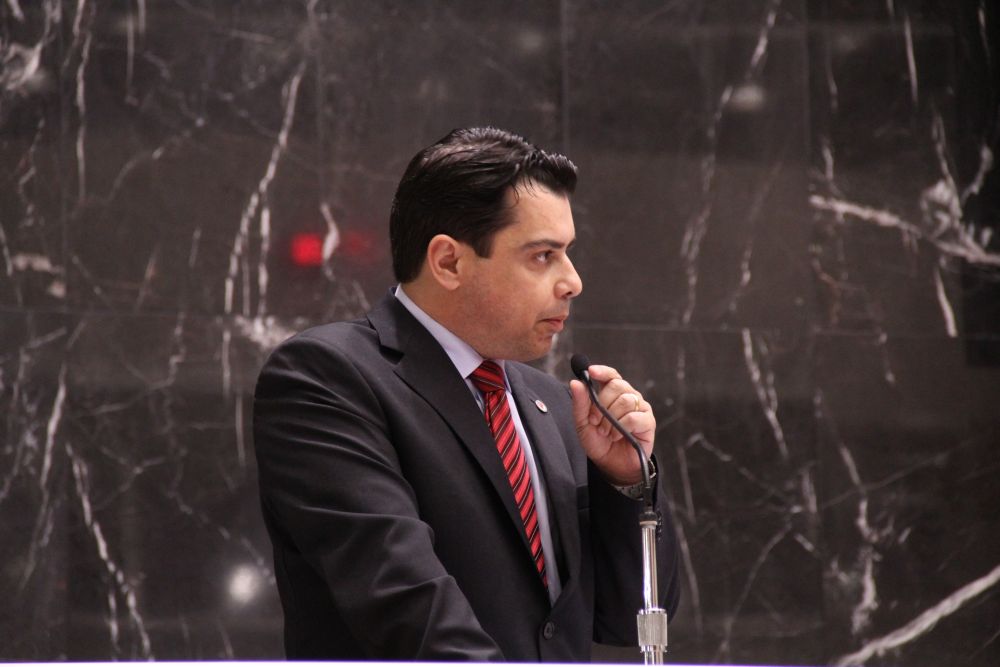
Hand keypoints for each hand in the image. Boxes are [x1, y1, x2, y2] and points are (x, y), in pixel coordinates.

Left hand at [569, 364, 654, 485]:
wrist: (611, 465)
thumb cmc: (599, 442)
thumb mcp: (583, 424)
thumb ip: (580, 403)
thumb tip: (576, 382)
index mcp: (613, 394)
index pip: (611, 375)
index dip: (602, 371)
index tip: (590, 371)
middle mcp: (628, 396)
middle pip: (617, 385)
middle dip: (602, 404)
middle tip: (595, 421)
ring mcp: (640, 408)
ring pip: (625, 400)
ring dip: (611, 419)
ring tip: (606, 432)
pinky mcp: (648, 421)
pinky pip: (634, 417)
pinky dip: (622, 427)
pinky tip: (618, 436)